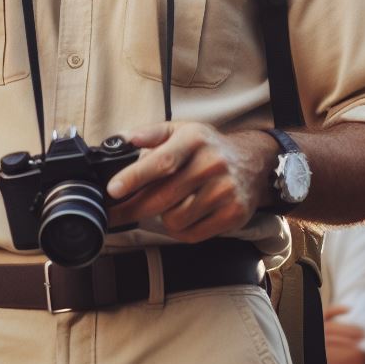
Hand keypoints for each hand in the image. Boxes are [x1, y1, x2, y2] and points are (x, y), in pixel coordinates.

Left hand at [107, 122, 276, 242]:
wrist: (252, 160)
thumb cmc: (206, 146)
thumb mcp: (180, 129)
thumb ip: (150, 133)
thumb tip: (122, 139)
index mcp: (193, 139)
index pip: (161, 162)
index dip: (134, 177)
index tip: (112, 190)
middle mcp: (211, 164)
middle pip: (163, 197)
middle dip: (132, 208)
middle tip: (114, 214)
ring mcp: (225, 191)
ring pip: (174, 219)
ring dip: (162, 216)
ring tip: (169, 203)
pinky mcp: (234, 214)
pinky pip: (191, 234)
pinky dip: (179, 229)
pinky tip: (183, 214)